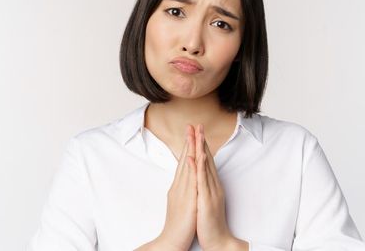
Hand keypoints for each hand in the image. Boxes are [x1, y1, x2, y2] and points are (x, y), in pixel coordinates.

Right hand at [150, 125, 198, 250]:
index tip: (191, 133)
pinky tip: (192, 157)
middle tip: (191, 125)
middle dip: (188, 142)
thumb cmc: (177, 226)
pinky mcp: (187, 200)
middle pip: (184, 160)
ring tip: (193, 134)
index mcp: (179, 187)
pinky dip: (191, 168)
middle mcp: (179, 187)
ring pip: (187, 166)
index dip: (188, 147)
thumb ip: (182, 191)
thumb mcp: (180, 204)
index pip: (184, 163)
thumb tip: (184, 183)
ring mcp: (182, 192)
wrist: (171, 241)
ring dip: (190, 149)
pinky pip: (190, 181)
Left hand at [193, 124, 246, 250]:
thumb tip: (199, 176)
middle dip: (202, 141)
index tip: (196, 131)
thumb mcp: (204, 199)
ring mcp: (210, 192)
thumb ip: (203, 187)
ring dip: (200, 149)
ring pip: (205, 166)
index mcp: (210, 185)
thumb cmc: (208, 221)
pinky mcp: (206, 200)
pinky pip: (201, 182)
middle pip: (206, 159)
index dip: (201, 145)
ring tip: (197, 134)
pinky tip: (193, 157)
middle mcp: (212, 185)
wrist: (217, 240)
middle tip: (197, 124)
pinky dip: (197, 168)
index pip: (205, 161)